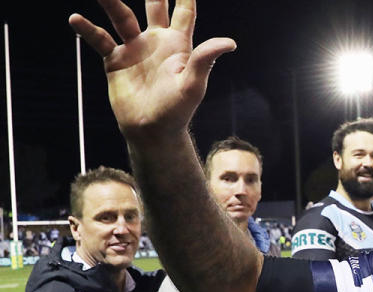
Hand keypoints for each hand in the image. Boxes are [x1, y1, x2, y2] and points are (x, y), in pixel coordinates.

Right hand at [69, 0, 235, 139]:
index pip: (184, 12)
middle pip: (153, 6)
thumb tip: (230, 43)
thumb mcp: (193, 83)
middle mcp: (156, 41)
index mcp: (179, 44)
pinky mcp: (115, 60)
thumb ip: (206, 59)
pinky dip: (87, 29)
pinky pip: (99, 39)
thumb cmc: (178, 110)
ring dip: (111, 2)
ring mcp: (134, 48)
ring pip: (121, 17)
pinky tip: (75, 18)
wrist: (152, 130)